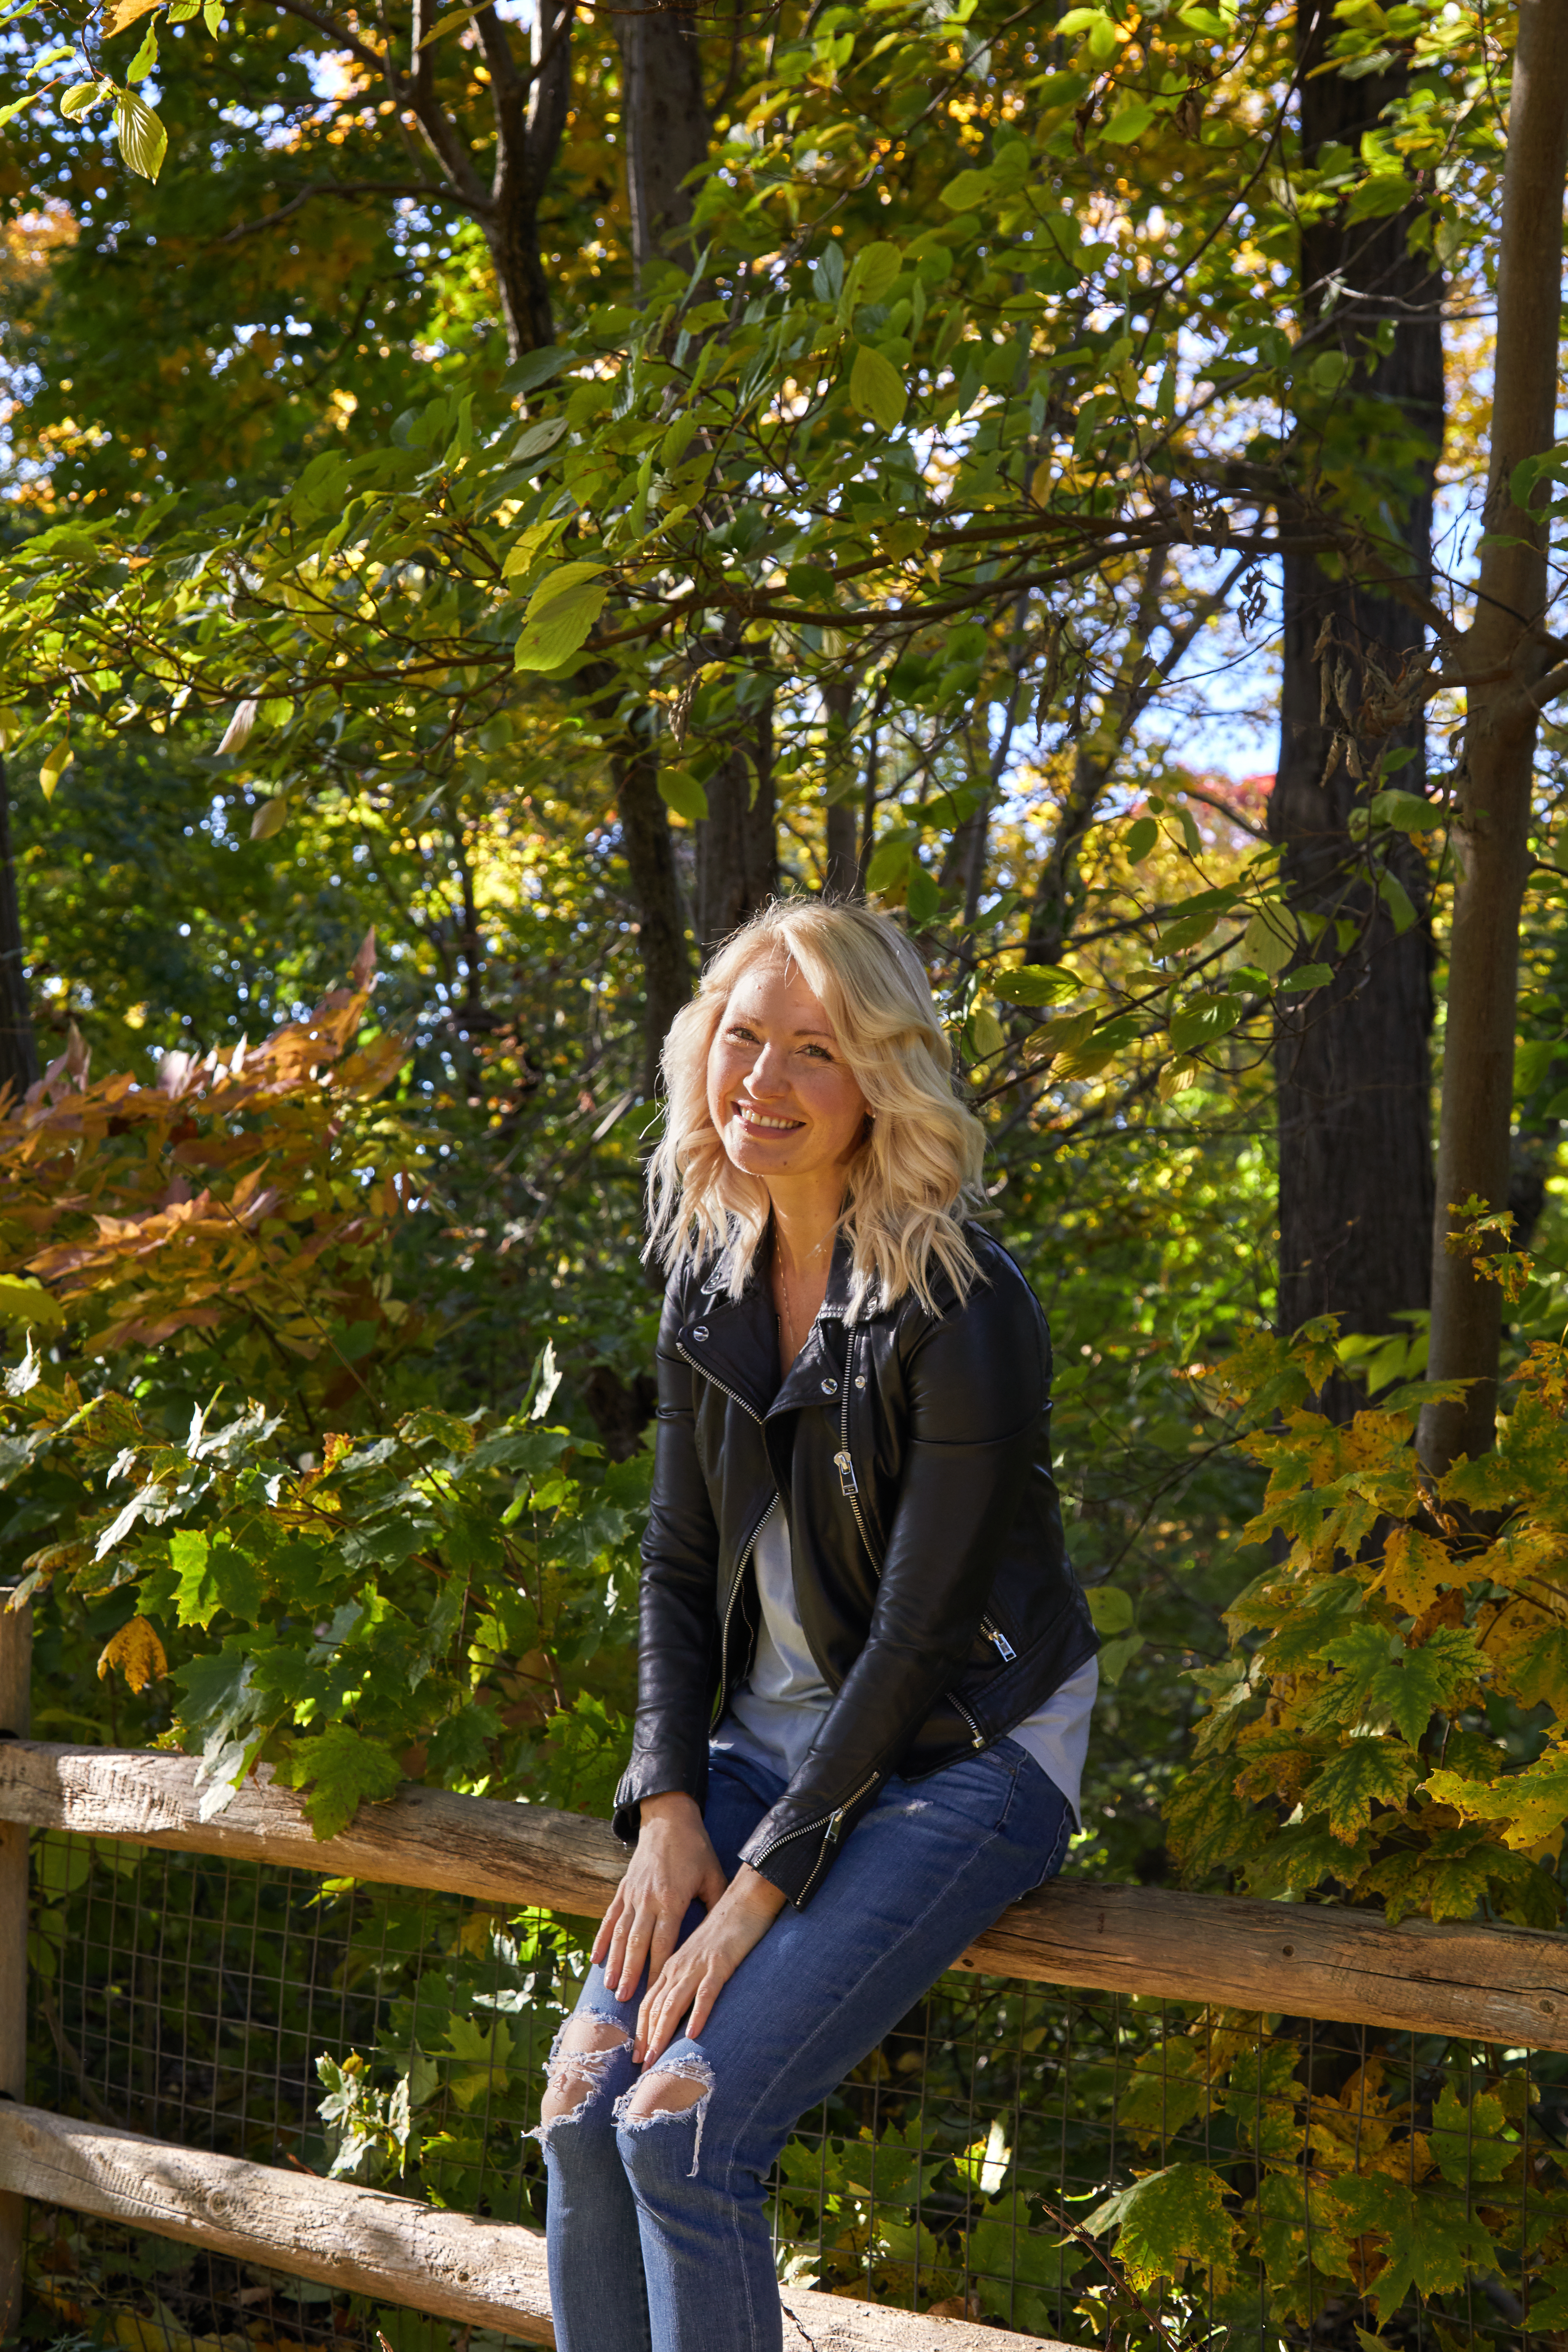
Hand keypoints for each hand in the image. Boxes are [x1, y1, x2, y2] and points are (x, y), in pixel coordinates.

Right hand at [593, 1791, 727, 2001]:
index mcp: (672, 1899)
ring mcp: (633, 1894)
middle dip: (630, 1972)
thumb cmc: (695, 1848)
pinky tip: (596, 1958)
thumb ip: (715, 1905)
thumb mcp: (713, 1875)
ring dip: (615, 1960)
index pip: (663, 1942)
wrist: (668, 1817)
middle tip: (624, 1999)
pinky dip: (603, 1938)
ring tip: (610, 1986)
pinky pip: (610, 1917)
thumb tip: (723, 1935)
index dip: (657, 1969)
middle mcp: (648, 1899)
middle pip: (637, 1943)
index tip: (653, 1993)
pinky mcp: (623, 1888)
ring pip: (620, 1933)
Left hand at [635, 1863, 785, 2065]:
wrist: (744, 1899)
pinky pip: (707, 1992)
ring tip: (657, 2058)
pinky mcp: (720, 1963)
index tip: (638, 2055)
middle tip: (641, 2066)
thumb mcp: (700, 1954)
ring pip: (674, 2002)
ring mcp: (699, 1965)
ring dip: (663, 2033)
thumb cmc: (725, 1929)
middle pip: (656, 2006)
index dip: (642, 2029)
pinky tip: (694, 2034)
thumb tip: (683, 2008)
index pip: (649, 2001)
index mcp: (673, 1964)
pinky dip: (698, 2013)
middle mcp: (680, 1965)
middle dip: (647, 2038)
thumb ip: (689, 1976)